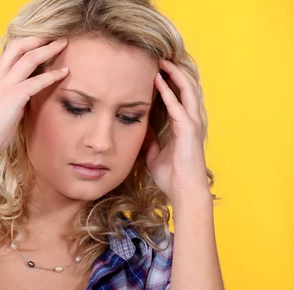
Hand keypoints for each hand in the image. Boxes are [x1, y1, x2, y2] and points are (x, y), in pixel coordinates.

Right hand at [0, 36, 69, 160]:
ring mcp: (6, 85)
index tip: (41, 40)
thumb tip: (25, 100)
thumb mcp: (0, 110)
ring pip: (29, 58)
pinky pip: (37, 81)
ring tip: (63, 43)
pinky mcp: (14, 96)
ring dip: (48, 49)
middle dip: (38, 38)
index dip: (26, 43)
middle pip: (19, 47)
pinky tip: (64, 72)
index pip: (10, 53)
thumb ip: (11, 100)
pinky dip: (52, 75)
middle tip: (54, 34)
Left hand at [143, 59, 210, 204]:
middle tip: (159, 57)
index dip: (169, 81)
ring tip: (162, 61)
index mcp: (182, 125)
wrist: (183, 191)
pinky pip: (178, 105)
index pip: (177, 96)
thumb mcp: (153, 153)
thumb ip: (149, 139)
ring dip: (174, 74)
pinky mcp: (188, 129)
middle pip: (185, 87)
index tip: (155, 69)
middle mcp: (189, 120)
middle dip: (174, 71)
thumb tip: (139, 128)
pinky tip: (158, 79)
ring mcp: (191, 123)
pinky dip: (168, 91)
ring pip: (186, 90)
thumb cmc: (171, 175)